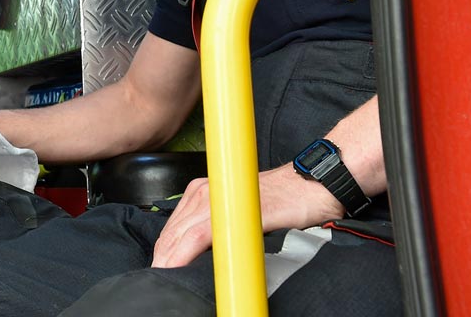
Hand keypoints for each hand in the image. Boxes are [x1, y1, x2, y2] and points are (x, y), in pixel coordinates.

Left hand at [150, 165, 343, 267]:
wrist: (313, 187)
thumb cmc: (283, 202)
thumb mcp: (240, 214)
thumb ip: (219, 230)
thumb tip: (204, 257)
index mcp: (201, 193)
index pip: (172, 229)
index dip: (163, 253)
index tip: (160, 273)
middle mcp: (202, 192)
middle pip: (169, 235)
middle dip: (162, 261)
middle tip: (157, 283)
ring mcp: (214, 198)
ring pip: (179, 236)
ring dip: (169, 262)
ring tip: (164, 282)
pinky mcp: (230, 211)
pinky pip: (198, 237)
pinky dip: (185, 256)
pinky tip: (179, 271)